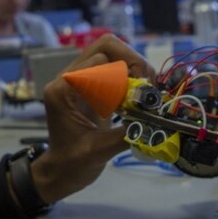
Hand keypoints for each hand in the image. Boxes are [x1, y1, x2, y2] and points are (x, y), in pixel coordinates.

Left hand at [30, 35, 152, 203]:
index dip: (124, 72)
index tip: (140, 93)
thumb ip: (126, 135)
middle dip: (133, 61)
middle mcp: (70, 78)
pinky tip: (138, 97)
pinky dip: (131, 77)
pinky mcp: (92, 86)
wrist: (60, 172)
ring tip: (145, 92)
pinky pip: (114, 68)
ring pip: (112, 54)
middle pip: (106, 46)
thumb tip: (156, 123)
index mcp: (63, 90)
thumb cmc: (72, 165)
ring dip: (134, 68)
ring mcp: (81, 79)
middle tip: (146, 86)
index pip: (99, 60)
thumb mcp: (99, 152)